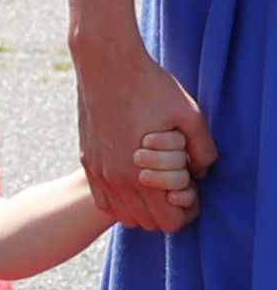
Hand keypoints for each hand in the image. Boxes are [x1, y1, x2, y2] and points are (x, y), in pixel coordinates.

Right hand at [72, 37, 215, 231]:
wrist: (105, 66)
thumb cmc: (150, 87)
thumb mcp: (190, 115)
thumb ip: (203, 150)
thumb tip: (200, 173)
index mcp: (141, 174)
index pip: (167, 222)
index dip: (186, 211)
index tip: (191, 190)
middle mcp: (115, 180)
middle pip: (145, 223)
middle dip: (165, 210)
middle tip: (176, 185)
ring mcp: (98, 172)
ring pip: (123, 215)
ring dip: (141, 207)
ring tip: (155, 183)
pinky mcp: (87, 161)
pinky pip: (103, 200)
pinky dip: (119, 199)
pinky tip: (132, 179)